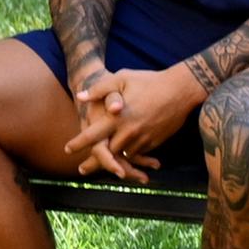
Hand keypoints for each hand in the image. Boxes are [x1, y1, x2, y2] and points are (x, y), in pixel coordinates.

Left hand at [67, 65, 201, 180]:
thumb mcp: (121, 78)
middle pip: (107, 152)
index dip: (79, 143)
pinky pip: (139, 154)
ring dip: (113, 162)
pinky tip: (124, 160)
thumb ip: (99, 89)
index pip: (93, 135)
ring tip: (101, 168)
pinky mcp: (155, 141)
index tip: (67, 149)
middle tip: (82, 169)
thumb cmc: (149, 81)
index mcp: (117, 117)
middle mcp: (129, 131)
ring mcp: (144, 138)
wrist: (181, 90)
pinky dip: (130, 158)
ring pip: (123, 156)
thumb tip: (80, 96)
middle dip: (94, 161)